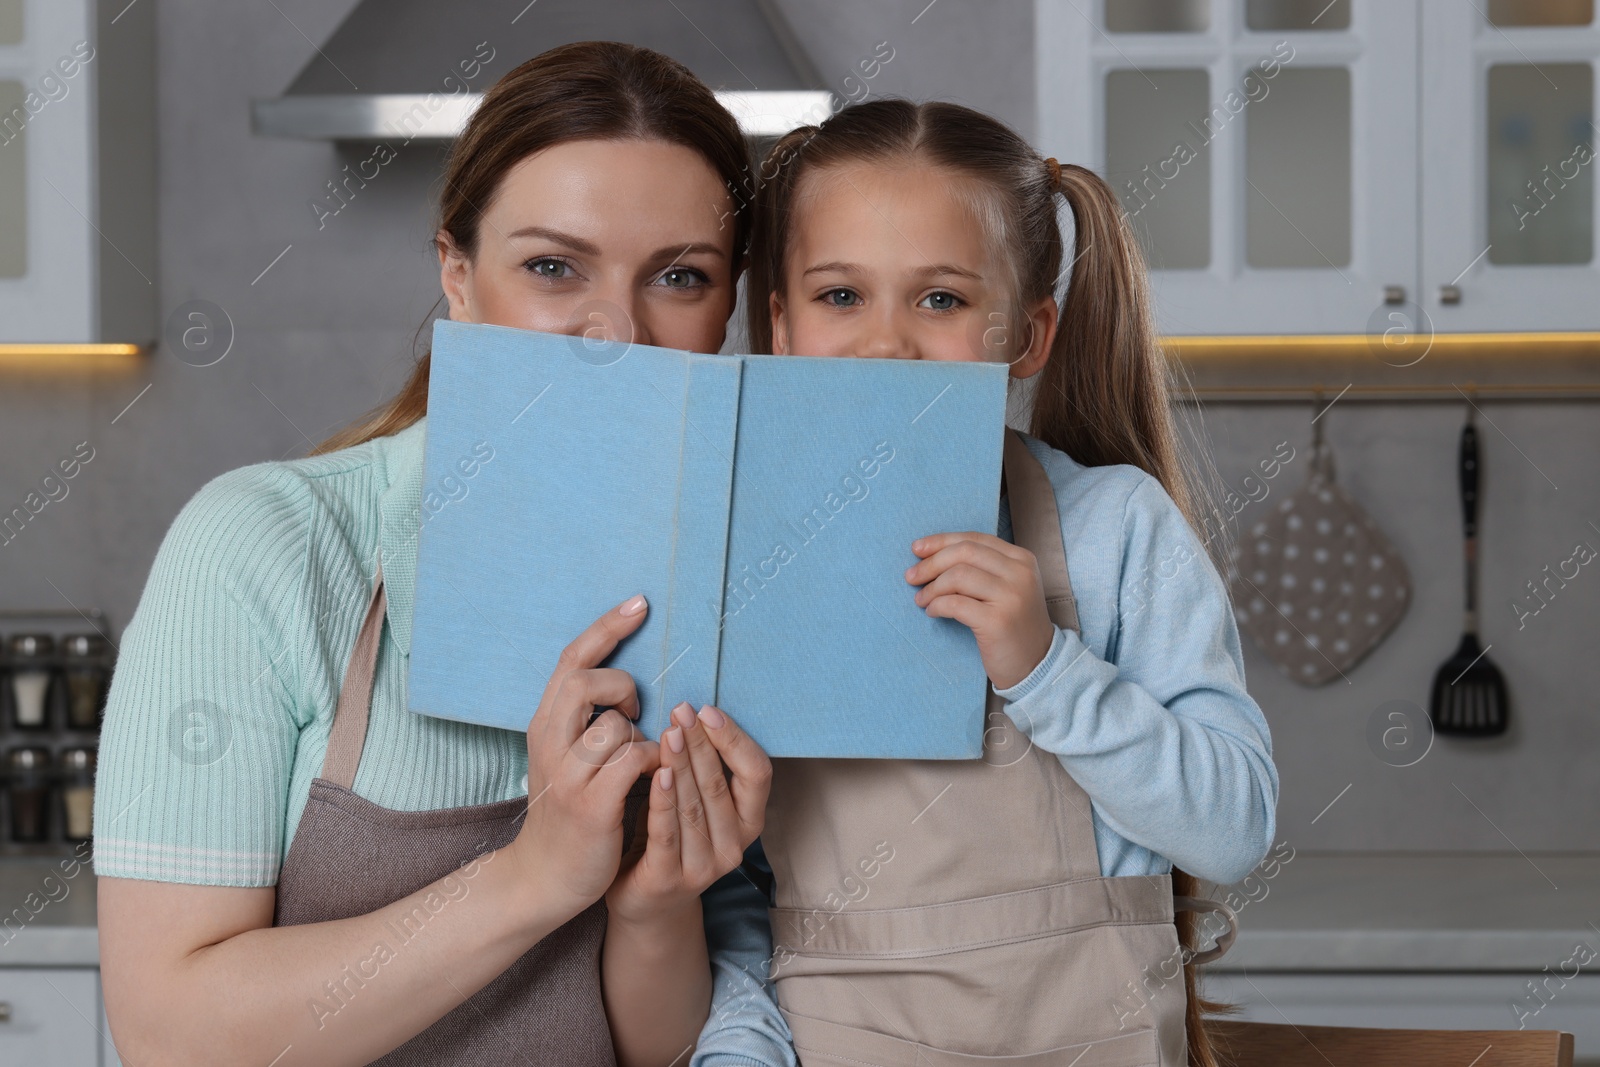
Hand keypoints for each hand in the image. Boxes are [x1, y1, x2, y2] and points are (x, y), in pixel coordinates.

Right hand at [506, 595, 661, 920]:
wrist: (544, 877)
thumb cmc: (569, 812)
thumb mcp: (568, 757)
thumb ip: (587, 720)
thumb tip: (629, 681)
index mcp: (545, 724)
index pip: (571, 659)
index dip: (607, 627)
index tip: (641, 603)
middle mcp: (549, 743)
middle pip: (585, 681)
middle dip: (621, 687)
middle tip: (635, 713)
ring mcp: (567, 775)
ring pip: (615, 725)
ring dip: (640, 737)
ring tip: (640, 762)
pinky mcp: (590, 805)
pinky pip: (632, 761)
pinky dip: (651, 762)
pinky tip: (653, 777)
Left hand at [605, 702, 770, 927]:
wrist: (647, 902)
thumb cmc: (673, 838)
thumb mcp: (698, 804)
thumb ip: (701, 769)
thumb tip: (692, 713)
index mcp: (748, 823)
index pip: (756, 774)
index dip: (735, 740)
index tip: (708, 711)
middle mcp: (733, 846)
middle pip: (720, 784)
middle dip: (700, 742)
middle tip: (682, 710)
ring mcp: (703, 867)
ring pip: (694, 804)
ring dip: (681, 763)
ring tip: (669, 730)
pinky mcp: (668, 879)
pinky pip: (667, 832)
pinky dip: (663, 799)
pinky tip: (657, 772)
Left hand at [907, 532, 1054, 689]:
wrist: (1038, 663)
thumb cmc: (1013, 624)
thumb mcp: (1006, 587)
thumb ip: (980, 568)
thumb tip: (930, 554)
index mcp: (1021, 559)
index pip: (974, 539)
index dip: (941, 541)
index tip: (917, 549)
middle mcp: (1020, 573)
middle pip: (964, 553)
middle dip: (931, 563)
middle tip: (911, 577)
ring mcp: (1011, 596)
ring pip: (958, 576)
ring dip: (932, 587)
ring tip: (921, 600)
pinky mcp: (998, 621)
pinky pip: (955, 604)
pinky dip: (937, 605)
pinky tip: (932, 612)